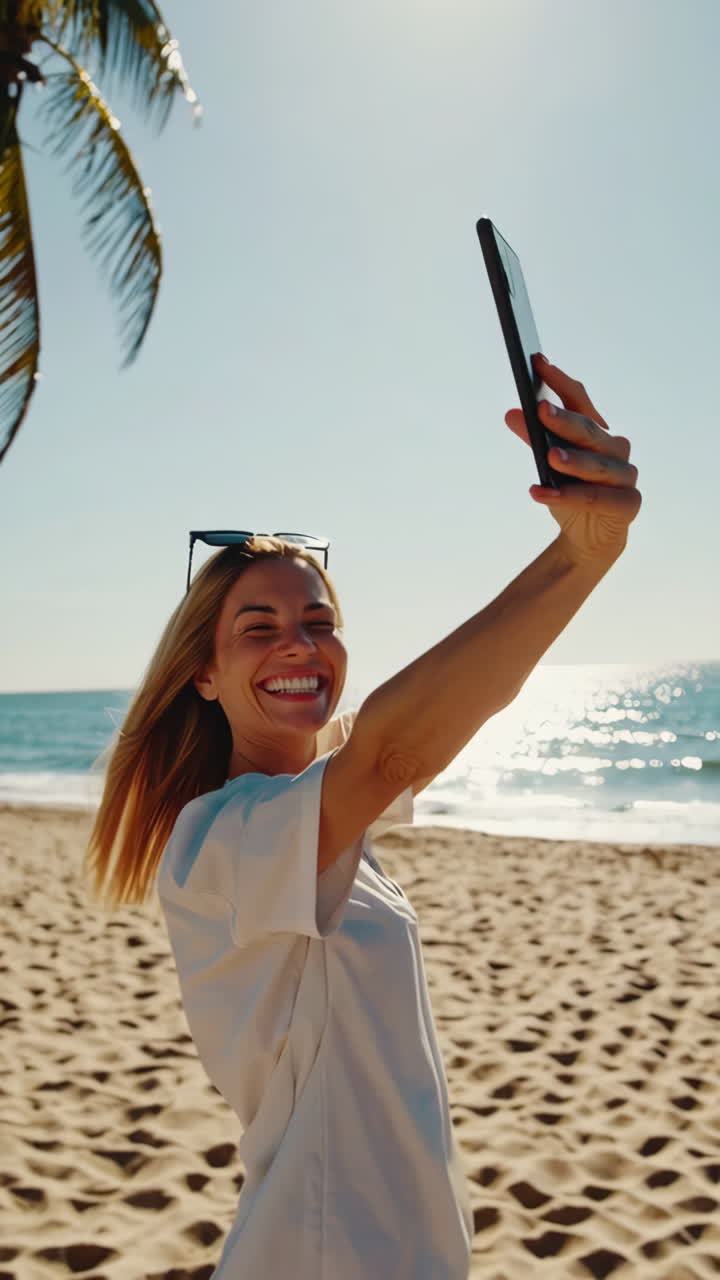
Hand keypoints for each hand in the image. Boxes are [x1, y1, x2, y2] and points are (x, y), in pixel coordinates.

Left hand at [504, 355, 641, 563]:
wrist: (589, 537)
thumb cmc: (570, 492)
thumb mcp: (547, 465)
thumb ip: (533, 438)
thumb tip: (511, 413)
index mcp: (597, 431)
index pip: (580, 400)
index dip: (560, 381)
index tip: (537, 362)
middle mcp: (616, 448)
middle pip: (589, 430)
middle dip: (565, 419)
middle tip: (540, 409)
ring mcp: (626, 475)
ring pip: (597, 465)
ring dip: (572, 461)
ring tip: (548, 457)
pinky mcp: (628, 503)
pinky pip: (597, 499)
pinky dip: (569, 497)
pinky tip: (539, 493)